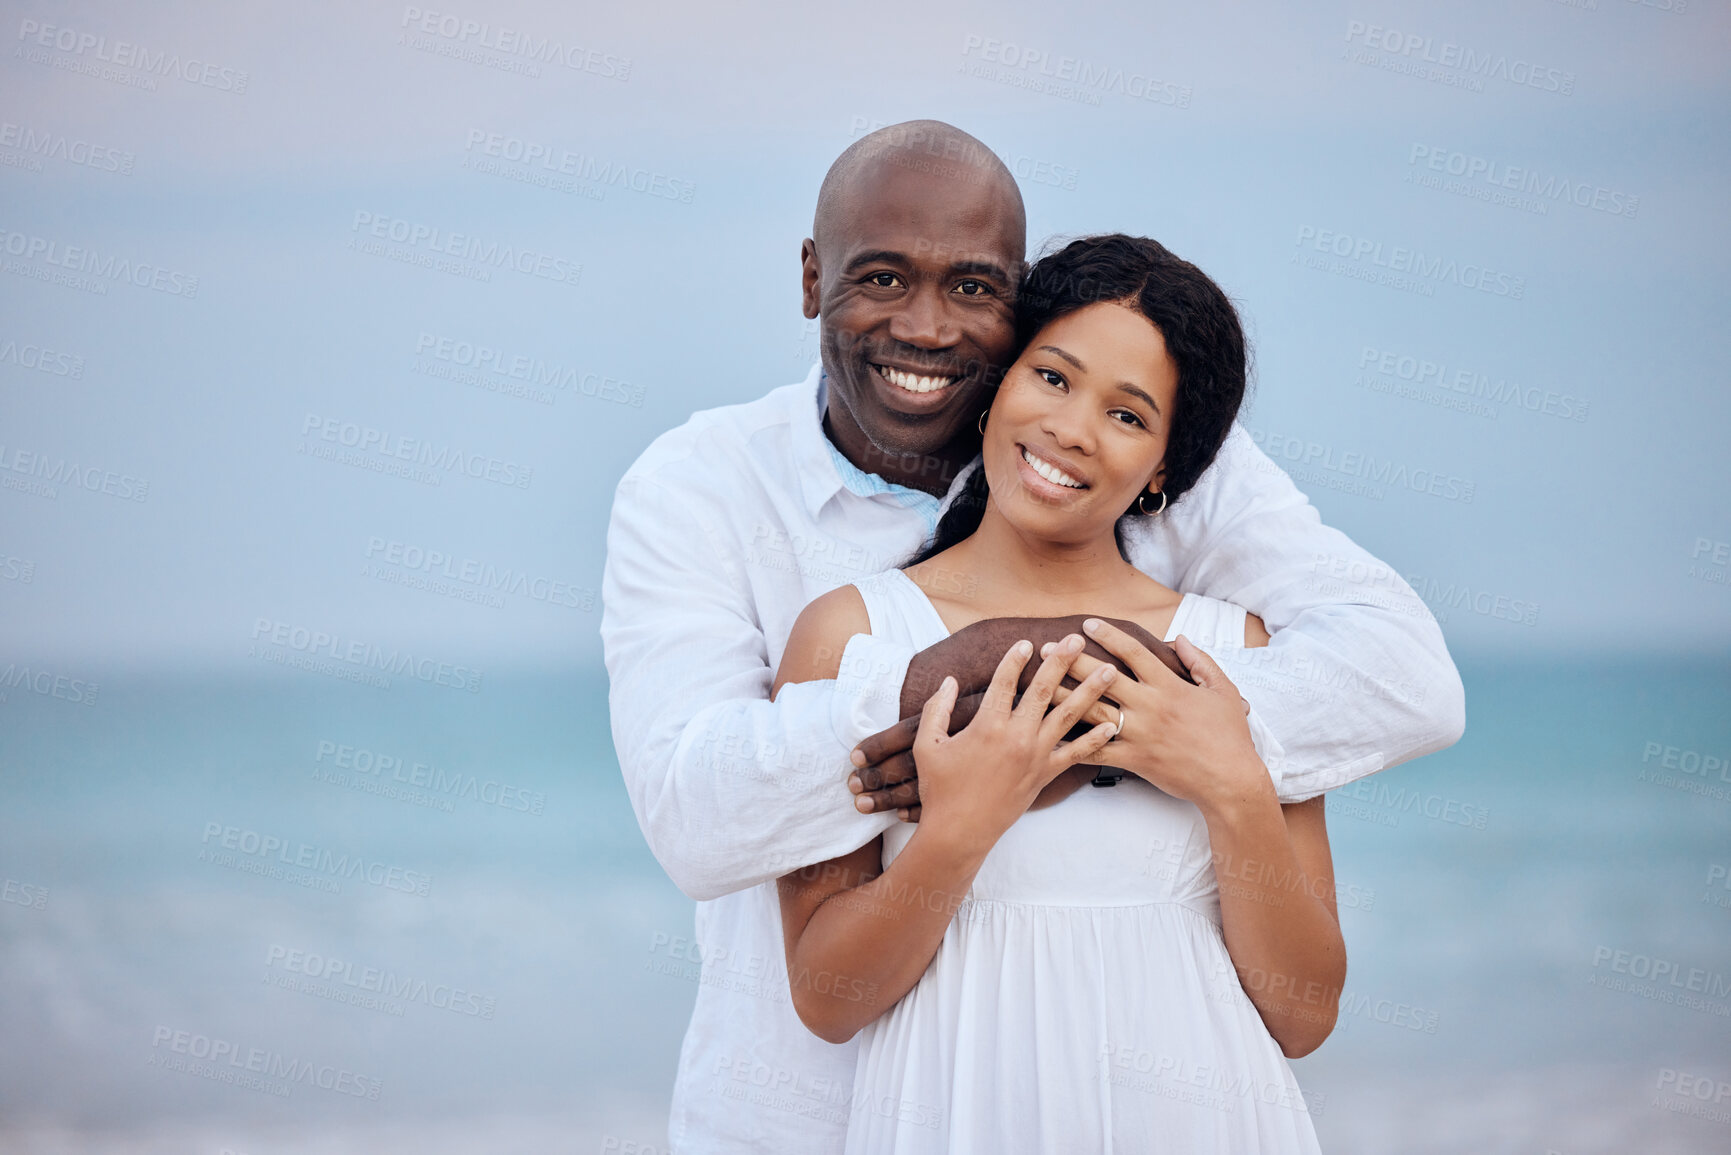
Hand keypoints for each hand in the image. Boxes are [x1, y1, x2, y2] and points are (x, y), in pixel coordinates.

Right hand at [853, 615, 1181, 817]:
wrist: (960, 832)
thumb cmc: (940, 788)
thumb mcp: (928, 745)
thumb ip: (936, 709)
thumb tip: (949, 681)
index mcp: (987, 726)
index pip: (1004, 683)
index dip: (1014, 660)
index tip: (1026, 642)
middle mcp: (1017, 737)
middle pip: (1043, 690)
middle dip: (1061, 662)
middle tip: (1076, 640)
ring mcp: (1035, 756)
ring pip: (1069, 716)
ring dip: (1090, 690)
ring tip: (1109, 670)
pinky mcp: (1045, 775)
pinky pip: (1077, 754)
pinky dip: (1096, 739)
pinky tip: (1112, 724)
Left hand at [1064, 620, 1268, 812]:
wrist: (1230, 780)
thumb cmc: (1229, 735)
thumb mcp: (1223, 691)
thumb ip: (1200, 661)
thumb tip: (1180, 639)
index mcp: (1169, 686)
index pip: (1133, 652)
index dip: (1109, 635)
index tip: (1087, 624)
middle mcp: (1149, 706)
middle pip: (1102, 678)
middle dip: (1072, 661)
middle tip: (1047, 649)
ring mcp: (1139, 734)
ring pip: (1092, 711)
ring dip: (1063, 696)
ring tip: (1038, 685)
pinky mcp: (1134, 760)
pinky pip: (1097, 751)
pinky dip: (1073, 744)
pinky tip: (1051, 736)